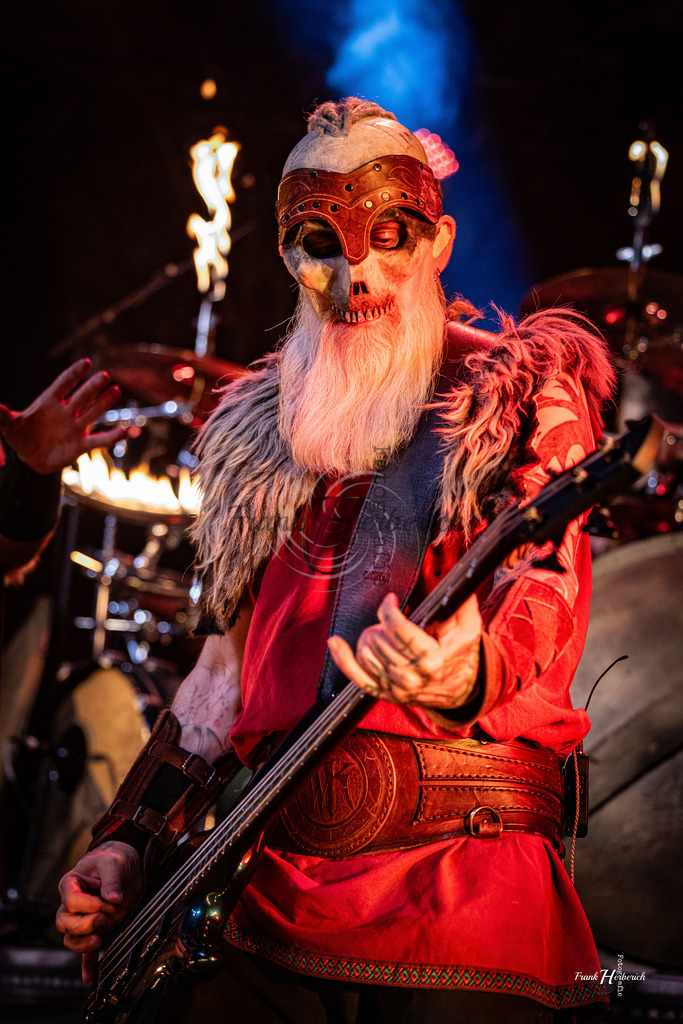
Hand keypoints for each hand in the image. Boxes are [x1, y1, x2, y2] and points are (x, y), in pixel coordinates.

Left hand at [0, 358, 126, 473]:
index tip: (86, 363)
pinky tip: (126, 431)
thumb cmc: (20, 437)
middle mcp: (66, 411)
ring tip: (116, 391)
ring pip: (93, 412)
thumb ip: (4, 415)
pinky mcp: (81, 444)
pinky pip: (99, 440)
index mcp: (49, 402)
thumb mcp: (9, 426)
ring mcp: (76, 427)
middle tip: (104, 376)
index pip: (64, 384)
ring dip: (104, 403)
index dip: (74, 374)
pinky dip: (112, 436)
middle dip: (92, 387)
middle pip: (82, 395)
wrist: (30, 460)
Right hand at [56, 842, 142, 983]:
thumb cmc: (116, 857)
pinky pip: (86, 950)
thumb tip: (113, 899)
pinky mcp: (98, 928)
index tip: (107, 901)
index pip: (71, 901)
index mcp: (72, 883)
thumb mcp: (114, 862)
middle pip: (64, 922)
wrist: (129, 863)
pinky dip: (87, 963)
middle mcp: (74, 903)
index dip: (88, 905)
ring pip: (70, 938)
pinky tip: (89, 976)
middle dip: (83, 924)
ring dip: (82, 943)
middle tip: (103, 918)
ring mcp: (85, 917)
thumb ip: (112, 880)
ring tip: (98, 941)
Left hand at [327, 592, 482, 709]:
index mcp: (431, 659)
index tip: (390, 601)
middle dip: (382, 624)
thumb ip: (463, 605)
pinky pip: (355, 676)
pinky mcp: (383, 693)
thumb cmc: (459, 655)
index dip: (388, 610)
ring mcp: (395, 687)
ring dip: (369, 637)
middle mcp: (411, 676)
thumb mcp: (468, 629)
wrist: (458, 690)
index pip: (397, 629)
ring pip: (365, 653)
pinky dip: (342, 658)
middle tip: (392, 621)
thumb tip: (460, 583)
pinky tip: (335, 643)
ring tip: (381, 632)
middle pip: (378, 640)